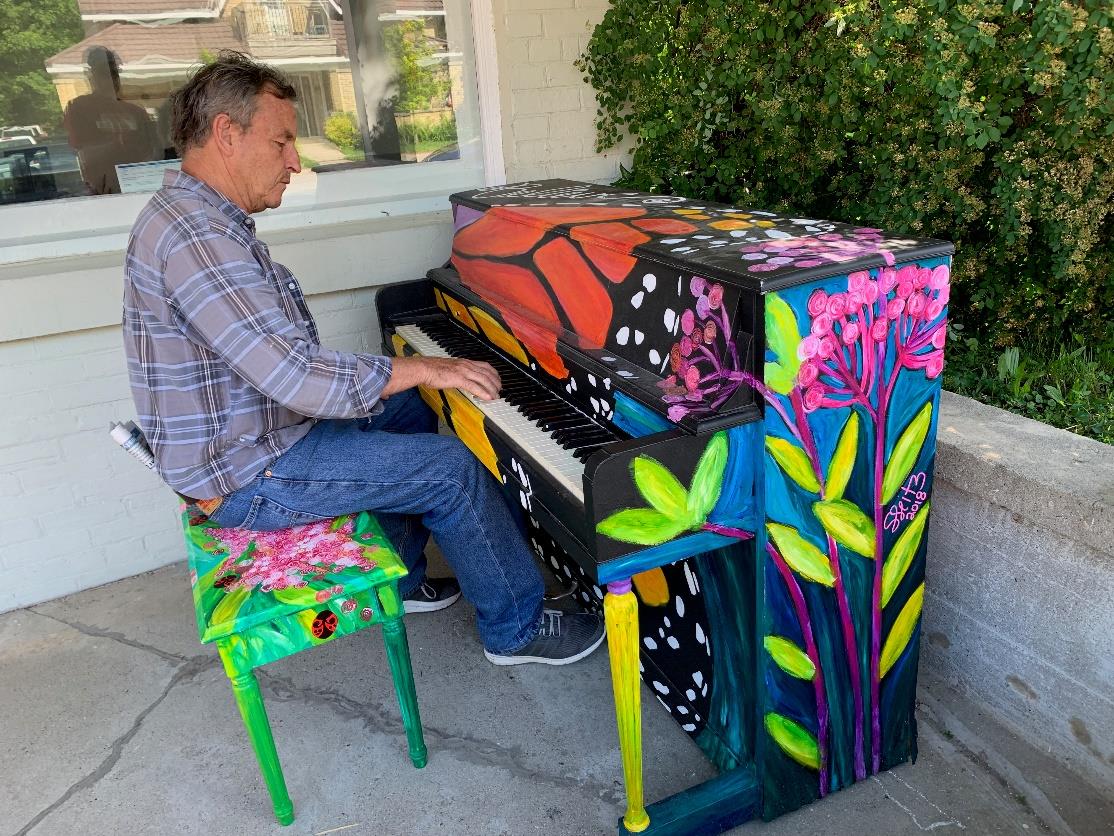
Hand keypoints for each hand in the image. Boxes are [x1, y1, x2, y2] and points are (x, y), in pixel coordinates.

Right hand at [384, 355, 501, 400]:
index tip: (498, 380)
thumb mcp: (450, 368)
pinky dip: (483, 392)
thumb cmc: (433, 369)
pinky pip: (474, 386)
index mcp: (465, 362)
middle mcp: (466, 365)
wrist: (424, 368)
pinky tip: (488, 398)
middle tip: (499, 390)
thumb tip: (463, 380)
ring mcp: (463, 371)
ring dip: (492, 389)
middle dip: (496, 383)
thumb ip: (459, 373)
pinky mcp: (459, 379)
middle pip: (488, 373)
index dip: (494, 374)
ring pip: (484, 379)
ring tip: (496, 396)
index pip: (485, 366)